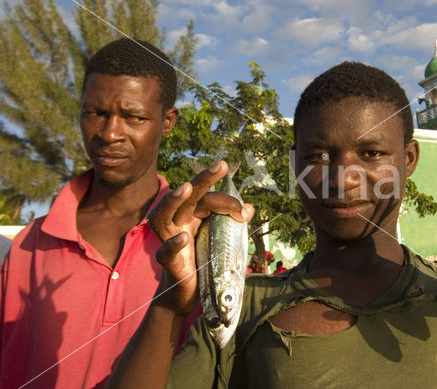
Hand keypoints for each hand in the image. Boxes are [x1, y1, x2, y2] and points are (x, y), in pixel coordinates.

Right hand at [148, 161, 253, 314]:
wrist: (188, 295)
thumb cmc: (205, 263)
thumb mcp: (222, 241)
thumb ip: (232, 224)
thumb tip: (249, 208)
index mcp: (192, 216)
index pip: (207, 198)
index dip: (227, 200)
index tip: (244, 211)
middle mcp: (178, 223)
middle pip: (187, 197)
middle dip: (204, 179)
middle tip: (221, 165)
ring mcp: (169, 241)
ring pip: (163, 215)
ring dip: (174, 200)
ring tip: (187, 188)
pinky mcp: (168, 263)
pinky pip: (164, 251)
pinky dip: (172, 244)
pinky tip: (183, 238)